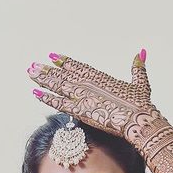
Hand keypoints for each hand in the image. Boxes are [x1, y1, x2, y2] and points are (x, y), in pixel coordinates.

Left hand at [27, 50, 162, 146]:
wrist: (139, 119)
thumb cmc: (141, 105)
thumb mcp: (140, 83)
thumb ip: (137, 67)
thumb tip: (141, 53)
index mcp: (101, 77)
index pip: (78, 66)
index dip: (64, 62)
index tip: (52, 57)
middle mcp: (89, 84)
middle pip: (64, 74)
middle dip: (48, 70)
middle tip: (33, 65)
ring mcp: (83, 96)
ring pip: (58, 85)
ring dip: (44, 79)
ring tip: (31, 73)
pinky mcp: (80, 110)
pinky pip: (59, 103)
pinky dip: (47, 98)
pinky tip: (36, 92)